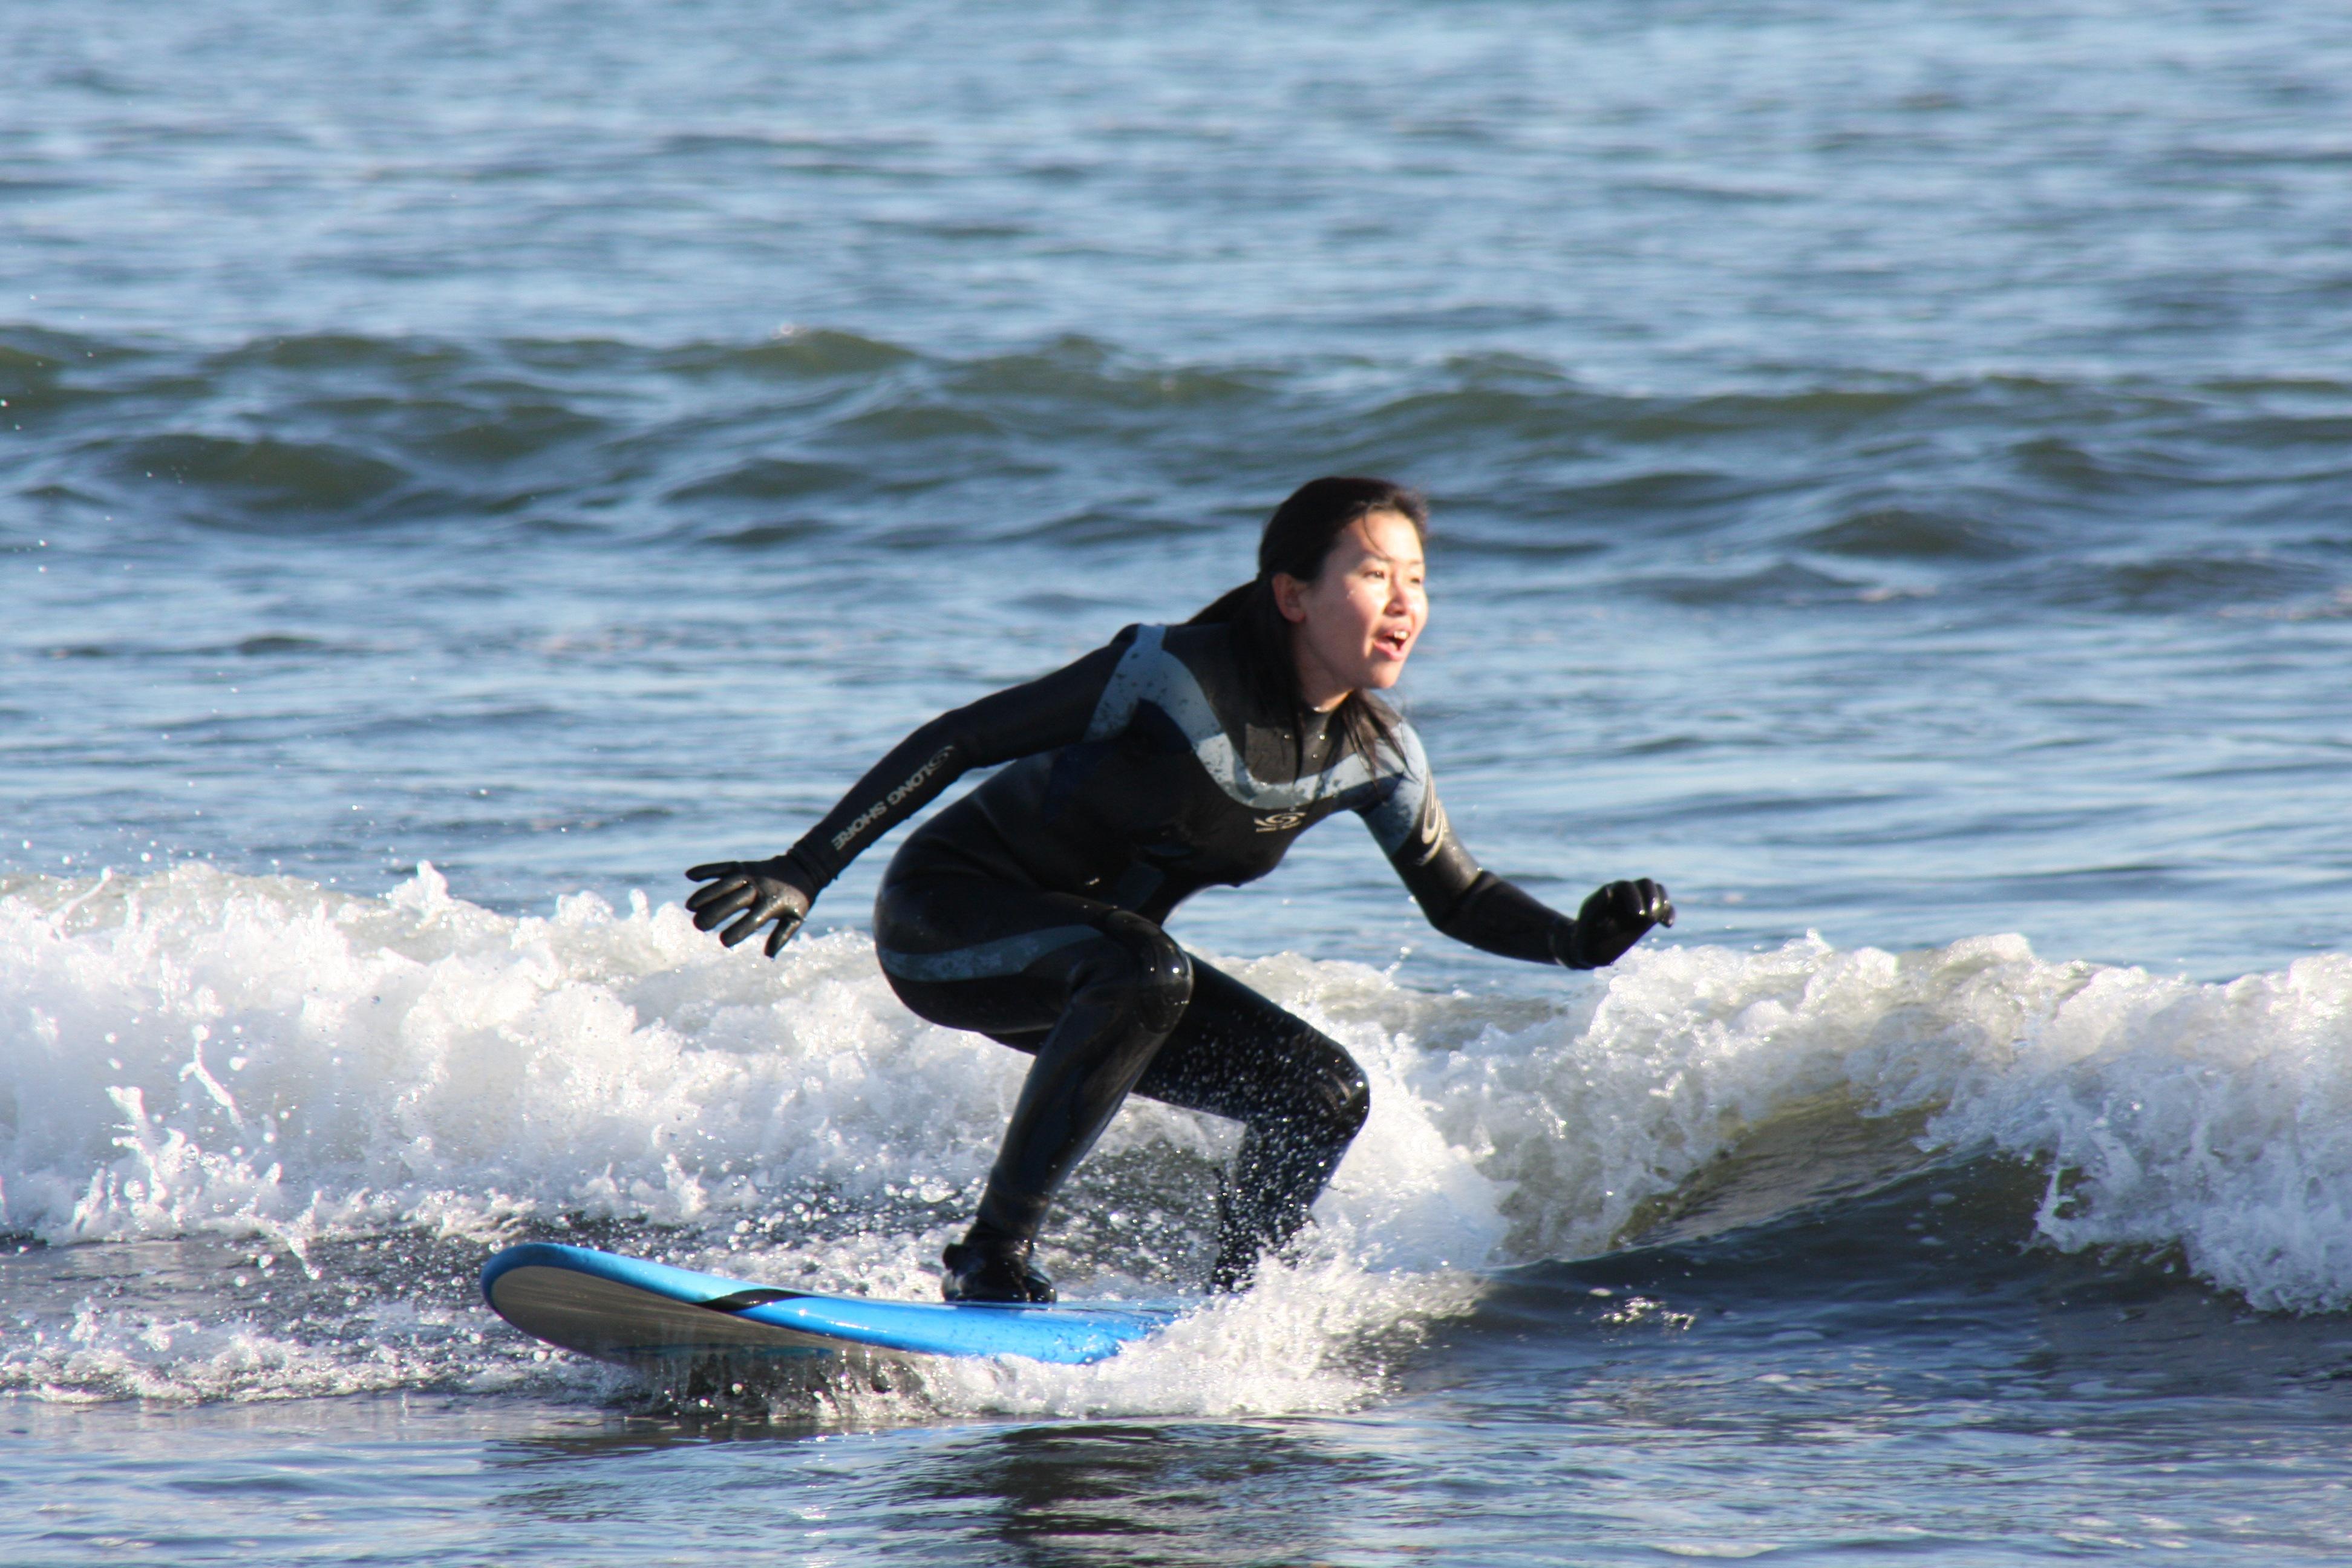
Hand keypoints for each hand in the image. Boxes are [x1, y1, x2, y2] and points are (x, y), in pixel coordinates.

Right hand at [685, 855, 818, 957]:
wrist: (803, 867)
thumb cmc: (797, 899)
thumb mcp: (796, 918)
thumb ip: (782, 936)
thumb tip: (768, 955)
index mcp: (772, 904)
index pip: (753, 920)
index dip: (738, 930)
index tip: (723, 942)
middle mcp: (759, 888)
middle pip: (734, 901)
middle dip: (716, 912)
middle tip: (698, 925)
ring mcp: (749, 875)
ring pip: (725, 883)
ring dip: (707, 893)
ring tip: (689, 906)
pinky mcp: (743, 866)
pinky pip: (723, 867)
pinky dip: (707, 869)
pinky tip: (689, 875)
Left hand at [1559, 878, 1673, 968]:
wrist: (1590, 948)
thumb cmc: (1585, 936)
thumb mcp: (1586, 923)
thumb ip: (1595, 906)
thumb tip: (1608, 890)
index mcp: (1609, 893)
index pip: (1626, 886)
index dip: (1634, 897)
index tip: (1637, 914)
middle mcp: (1626, 895)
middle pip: (1645, 884)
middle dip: (1651, 898)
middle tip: (1648, 918)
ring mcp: (1639, 904)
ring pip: (1657, 892)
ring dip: (1662, 903)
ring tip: (1658, 920)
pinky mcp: (1648, 916)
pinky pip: (1663, 908)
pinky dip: (1669, 913)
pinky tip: (1667, 925)